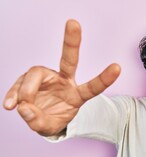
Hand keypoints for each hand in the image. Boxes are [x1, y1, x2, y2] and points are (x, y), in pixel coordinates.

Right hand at [3, 19, 120, 135]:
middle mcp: (65, 81)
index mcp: (77, 95)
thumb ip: (38, 121)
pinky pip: (20, 82)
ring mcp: (48, 78)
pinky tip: (10, 105)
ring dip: (25, 90)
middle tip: (73, 23)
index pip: (93, 87)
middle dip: (71, 41)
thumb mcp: (48, 128)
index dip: (104, 78)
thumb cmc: (52, 120)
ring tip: (21, 106)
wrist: (40, 119)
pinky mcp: (32, 78)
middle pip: (69, 60)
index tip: (118, 67)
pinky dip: (14, 94)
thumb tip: (24, 107)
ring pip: (35, 73)